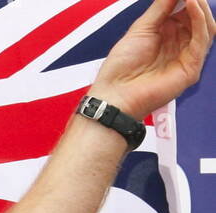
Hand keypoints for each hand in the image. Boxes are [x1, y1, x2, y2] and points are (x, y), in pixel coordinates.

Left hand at [91, 0, 214, 118]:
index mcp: (168, 35)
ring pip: (206, 27)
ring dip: (200, 8)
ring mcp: (188, 56)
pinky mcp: (192, 67)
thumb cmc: (121, 67)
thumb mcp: (141, 29)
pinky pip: (202, 40)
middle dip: (196, 1)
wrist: (114, 94)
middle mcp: (180, 45)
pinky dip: (199, 20)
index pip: (187, 11)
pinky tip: (192, 5)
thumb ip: (161, 8)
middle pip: (199, 18)